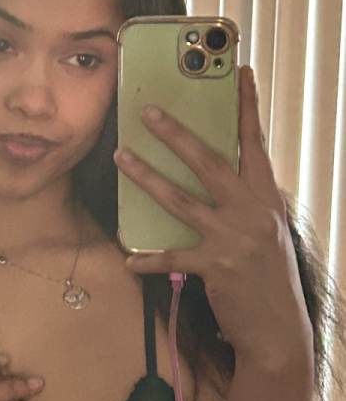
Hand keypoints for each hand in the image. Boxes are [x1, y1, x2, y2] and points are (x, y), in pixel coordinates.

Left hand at [114, 65, 313, 370]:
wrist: (279, 326)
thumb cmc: (269, 272)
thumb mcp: (266, 227)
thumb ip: (244, 199)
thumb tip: (214, 175)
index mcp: (266, 197)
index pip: (255, 143)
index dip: (248, 108)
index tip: (241, 74)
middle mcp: (252, 211)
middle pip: (209, 163)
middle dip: (177, 135)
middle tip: (148, 112)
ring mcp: (233, 238)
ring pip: (181, 200)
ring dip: (146, 177)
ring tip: (121, 157)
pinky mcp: (215, 267)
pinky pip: (171, 257)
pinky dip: (147, 257)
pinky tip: (127, 257)